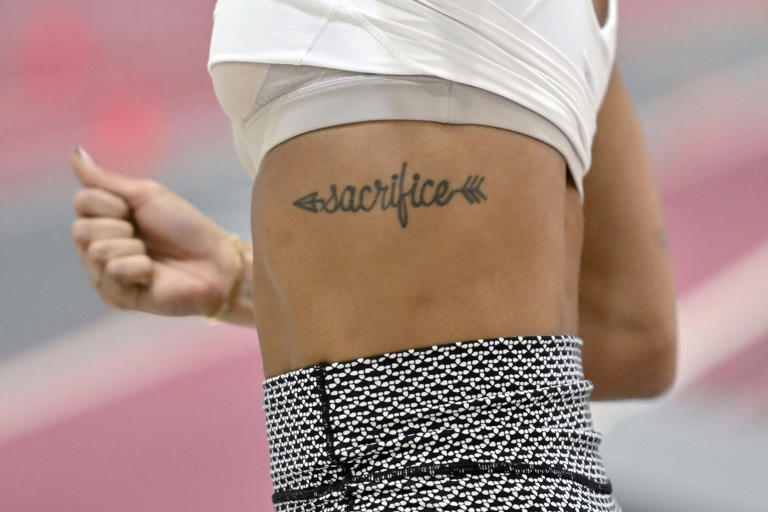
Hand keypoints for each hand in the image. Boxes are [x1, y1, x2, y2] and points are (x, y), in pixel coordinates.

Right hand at [69, 146, 240, 317]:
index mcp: (103, 221)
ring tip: (151, 256)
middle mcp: (96, 248)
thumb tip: (74, 151)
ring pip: (96, 251)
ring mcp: (103, 275)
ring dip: (133, 247)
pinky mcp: (115, 297)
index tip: (137, 211)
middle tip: (144, 235)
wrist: (215, 261)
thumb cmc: (185, 228)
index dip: (113, 202)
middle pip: (80, 229)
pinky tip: (153, 274)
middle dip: (120, 226)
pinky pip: (113, 272)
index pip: (81, 201)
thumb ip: (106, 180)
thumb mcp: (146, 195)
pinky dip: (140, 267)